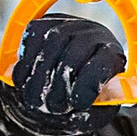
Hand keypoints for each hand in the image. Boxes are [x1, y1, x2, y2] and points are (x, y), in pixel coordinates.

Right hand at [0, 12, 127, 135]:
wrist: (68, 80)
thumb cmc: (87, 97)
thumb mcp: (96, 111)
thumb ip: (94, 111)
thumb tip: (81, 107)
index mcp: (113, 56)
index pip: (102, 64)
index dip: (88, 85)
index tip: (77, 104)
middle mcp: (93, 34)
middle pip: (74, 55)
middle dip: (59, 86)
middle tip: (53, 108)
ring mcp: (69, 25)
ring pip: (51, 43)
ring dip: (39, 77)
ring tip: (35, 100)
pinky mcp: (45, 23)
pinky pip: (32, 36)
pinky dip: (25, 62)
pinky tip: (24, 81)